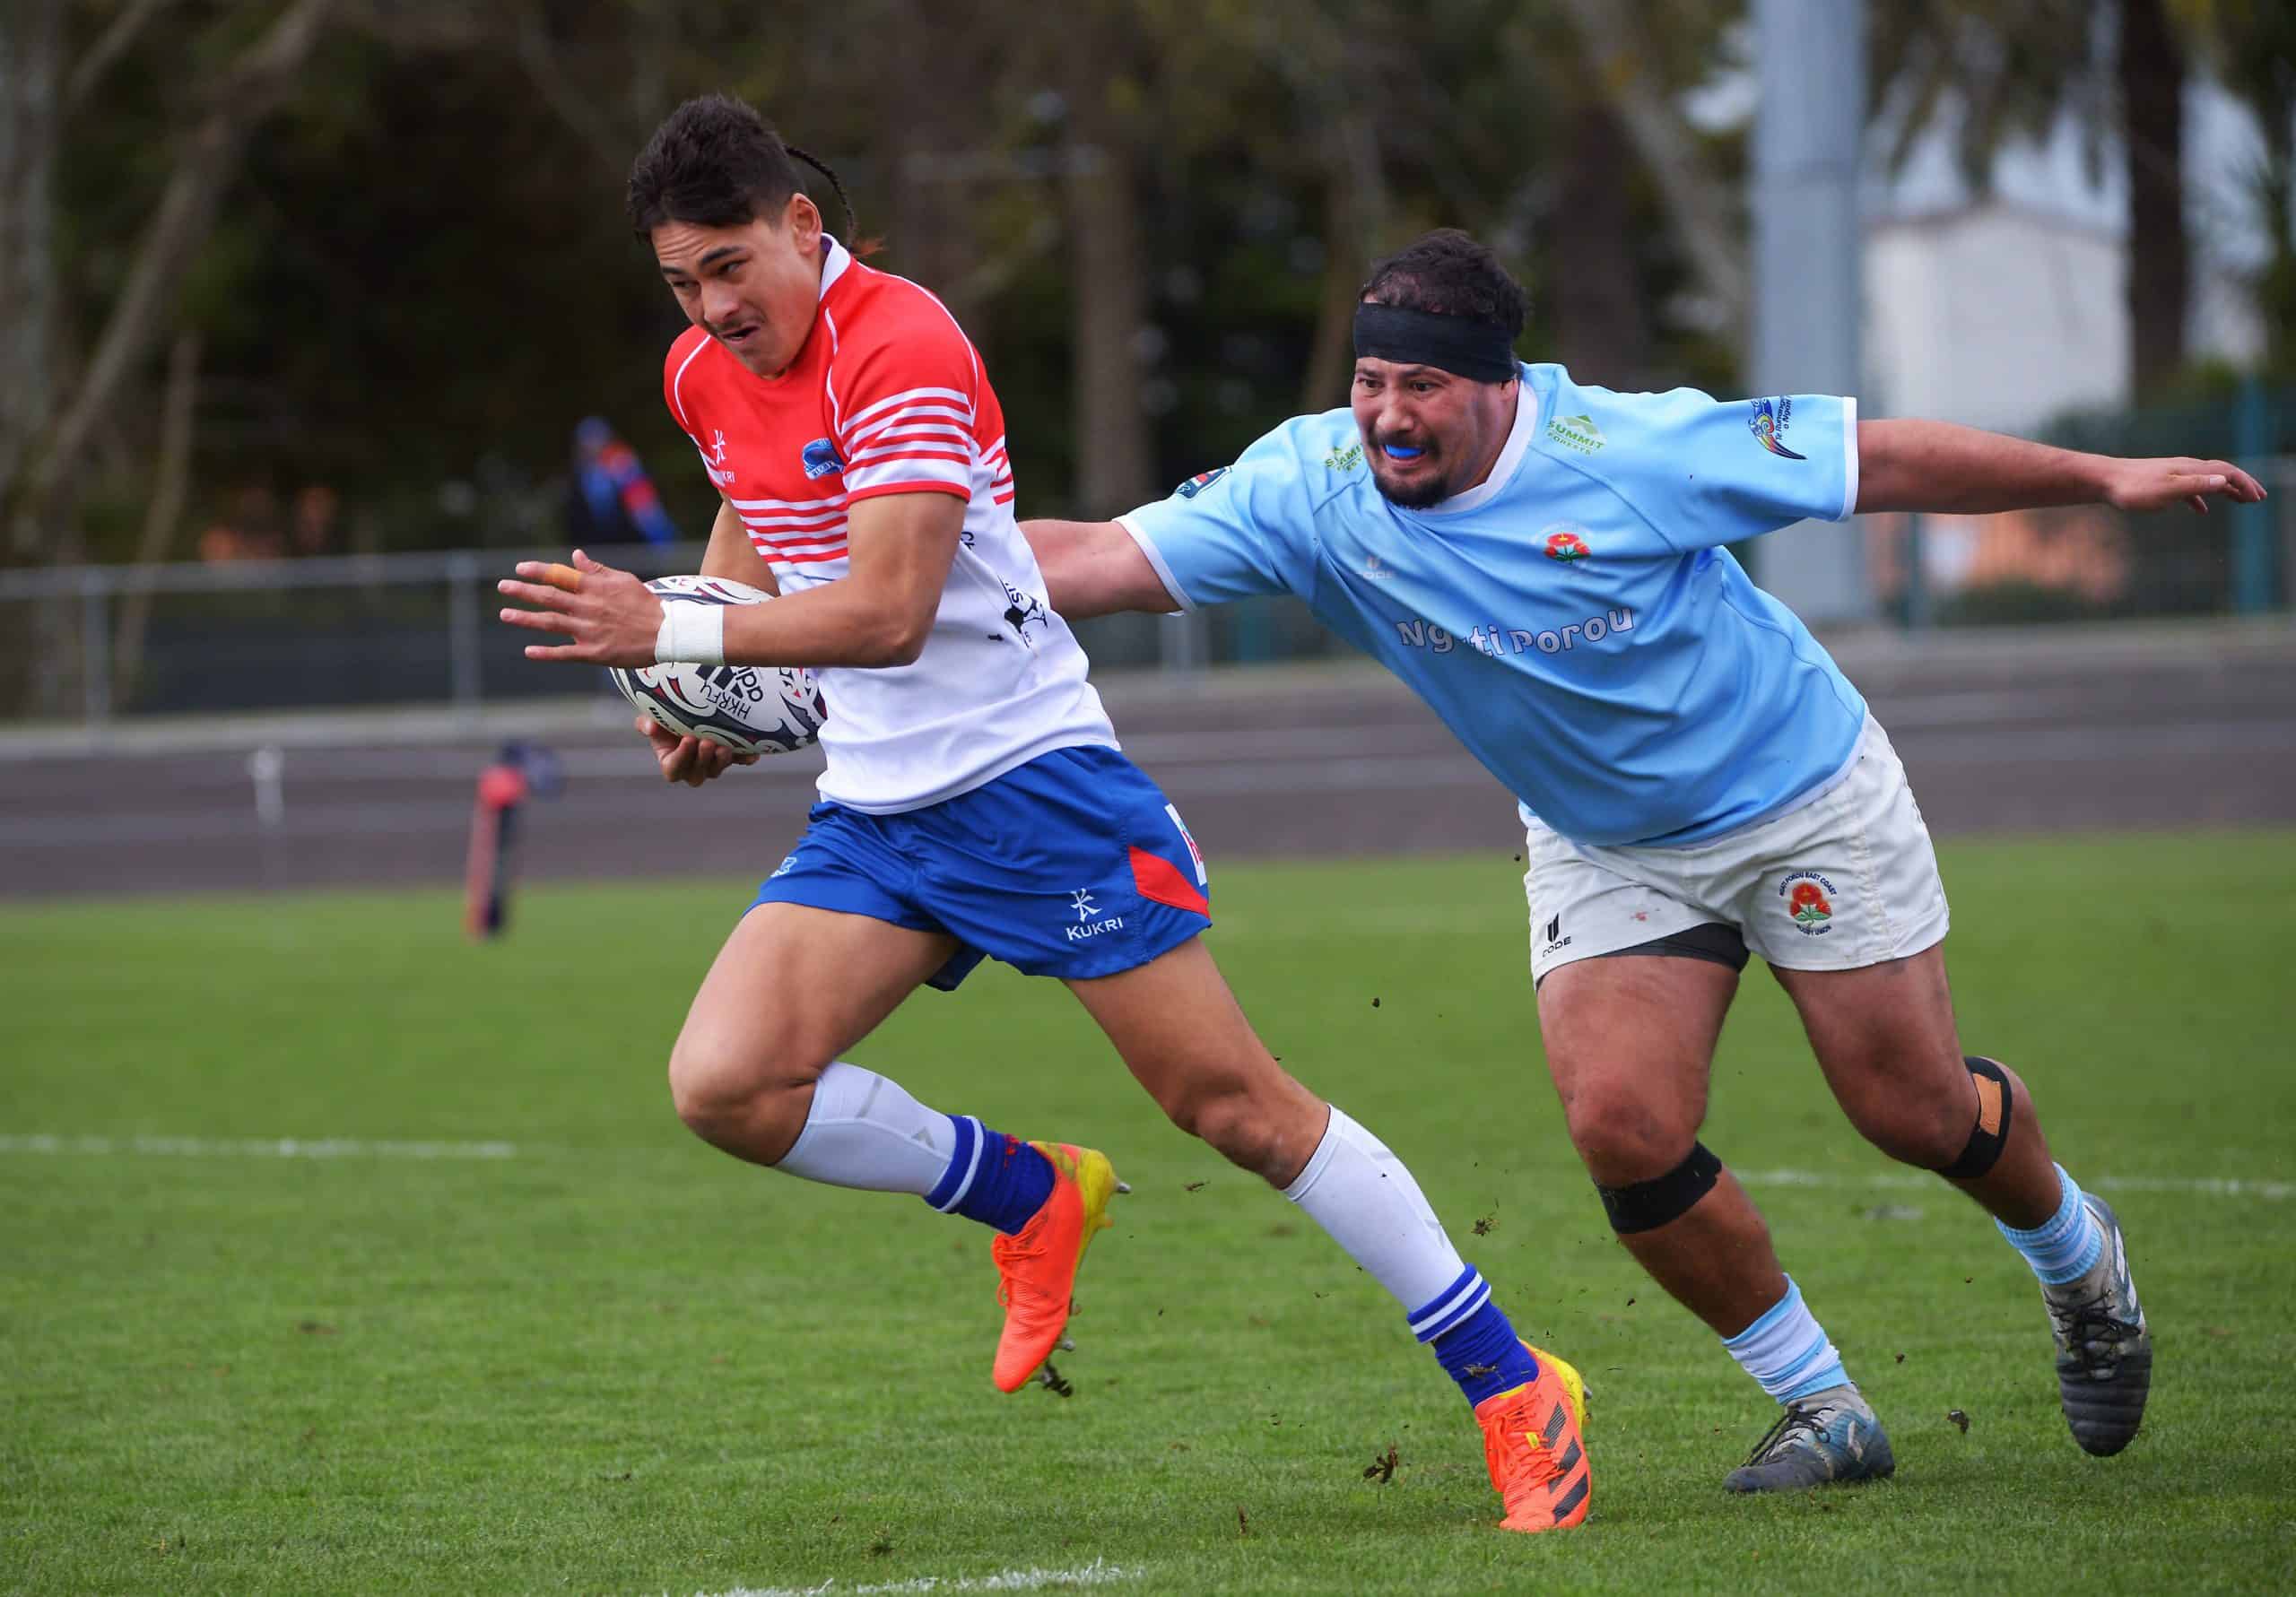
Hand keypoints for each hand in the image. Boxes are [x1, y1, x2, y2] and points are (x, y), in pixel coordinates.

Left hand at [497, 548, 662, 664]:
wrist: (667, 633)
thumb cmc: (646, 604)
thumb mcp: (623, 580)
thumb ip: (596, 570)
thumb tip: (575, 555)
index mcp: (595, 588)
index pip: (560, 575)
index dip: (538, 571)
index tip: (520, 569)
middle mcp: (588, 607)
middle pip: (549, 597)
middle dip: (523, 591)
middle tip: (503, 587)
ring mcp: (589, 631)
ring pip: (550, 623)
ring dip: (525, 618)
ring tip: (505, 614)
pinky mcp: (594, 652)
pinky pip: (565, 653)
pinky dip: (546, 652)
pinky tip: (529, 651)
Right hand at [639, 715, 757, 787]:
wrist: (690, 711)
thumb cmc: (666, 719)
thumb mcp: (653, 719)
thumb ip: (646, 724)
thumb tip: (651, 726)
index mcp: (671, 763)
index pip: (673, 769)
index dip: (681, 758)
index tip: (687, 739)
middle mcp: (692, 768)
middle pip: (697, 774)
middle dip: (703, 760)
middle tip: (707, 742)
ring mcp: (712, 765)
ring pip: (716, 770)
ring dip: (722, 760)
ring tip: (725, 746)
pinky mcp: (730, 757)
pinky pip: (740, 761)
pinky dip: (746, 758)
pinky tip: (752, 753)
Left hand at [2101, 456, 2268, 514]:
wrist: (2104, 480)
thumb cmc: (2133, 489)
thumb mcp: (2167, 490)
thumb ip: (2195, 485)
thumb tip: (2225, 481)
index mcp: (2191, 469)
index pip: (2227, 473)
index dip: (2245, 484)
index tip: (2258, 498)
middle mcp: (2186, 468)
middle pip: (2222, 473)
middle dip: (2242, 484)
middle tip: (2260, 497)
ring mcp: (2173, 474)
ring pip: (2207, 479)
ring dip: (2226, 489)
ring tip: (2240, 500)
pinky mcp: (2161, 483)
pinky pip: (2189, 489)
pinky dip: (2202, 497)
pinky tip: (2202, 509)